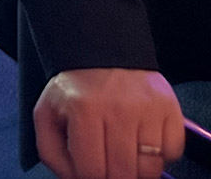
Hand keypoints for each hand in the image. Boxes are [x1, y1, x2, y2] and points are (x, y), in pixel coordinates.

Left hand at [34, 67, 183, 178]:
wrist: (102, 53)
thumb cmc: (75, 89)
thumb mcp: (47, 113)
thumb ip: (51, 151)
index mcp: (83, 110)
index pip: (92, 170)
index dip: (90, 177)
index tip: (91, 169)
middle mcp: (118, 109)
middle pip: (123, 173)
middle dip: (114, 175)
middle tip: (108, 162)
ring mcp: (147, 109)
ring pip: (150, 168)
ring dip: (138, 167)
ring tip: (124, 149)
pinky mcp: (169, 108)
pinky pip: (172, 152)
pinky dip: (160, 154)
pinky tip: (142, 138)